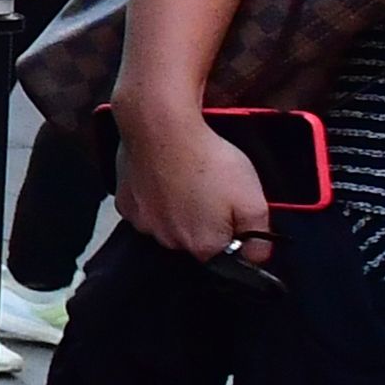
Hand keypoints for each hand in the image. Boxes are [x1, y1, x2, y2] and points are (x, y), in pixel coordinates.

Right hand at [117, 100, 274, 265]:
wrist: (160, 126)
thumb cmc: (207, 160)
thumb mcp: (253, 198)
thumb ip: (259, 235)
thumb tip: (258, 257)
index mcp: (203, 245)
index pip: (224, 255)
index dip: (233, 234)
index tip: (232, 210)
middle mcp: (170, 240)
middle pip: (194, 241)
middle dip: (205, 222)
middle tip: (211, 190)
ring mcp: (143, 223)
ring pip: (167, 225)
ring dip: (178, 211)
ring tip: (187, 180)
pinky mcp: (125, 203)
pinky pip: (144, 209)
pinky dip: (154, 198)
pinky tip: (163, 178)